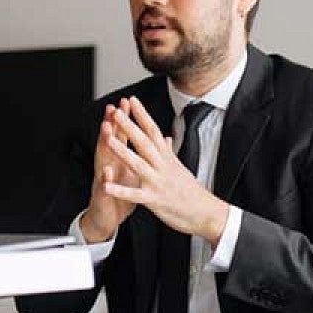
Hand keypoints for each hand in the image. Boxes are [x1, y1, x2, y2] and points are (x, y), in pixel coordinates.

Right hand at [80, 99, 138, 242]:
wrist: (106, 219)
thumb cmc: (119, 196)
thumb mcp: (133, 173)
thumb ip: (139, 155)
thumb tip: (151, 139)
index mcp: (120, 161)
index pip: (123, 136)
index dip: (127, 119)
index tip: (130, 102)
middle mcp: (110, 167)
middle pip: (111, 142)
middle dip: (113, 126)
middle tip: (114, 109)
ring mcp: (104, 181)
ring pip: (104, 161)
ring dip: (105, 147)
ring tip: (107, 133)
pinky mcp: (103, 197)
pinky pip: (104, 188)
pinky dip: (106, 181)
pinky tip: (107, 172)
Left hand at [102, 96, 229, 244]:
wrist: (205, 212)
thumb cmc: (192, 191)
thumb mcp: (180, 167)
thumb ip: (170, 151)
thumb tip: (167, 137)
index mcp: (167, 158)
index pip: (153, 130)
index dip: (142, 114)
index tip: (132, 100)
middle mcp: (162, 166)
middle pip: (144, 142)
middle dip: (130, 126)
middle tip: (117, 112)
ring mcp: (158, 182)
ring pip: (138, 164)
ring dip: (122, 151)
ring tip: (108, 140)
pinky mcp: (154, 200)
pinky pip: (134, 194)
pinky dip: (121, 191)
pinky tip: (107, 186)